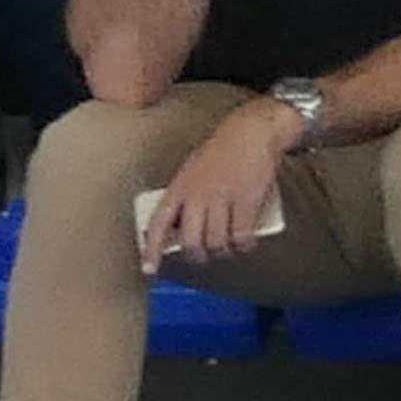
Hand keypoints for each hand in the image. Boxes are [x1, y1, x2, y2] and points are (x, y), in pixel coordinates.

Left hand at [141, 96, 299, 269]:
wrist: (251, 131)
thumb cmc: (221, 151)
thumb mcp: (192, 171)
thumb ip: (186, 198)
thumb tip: (182, 229)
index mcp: (179, 188)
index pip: (159, 225)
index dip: (152, 250)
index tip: (149, 270)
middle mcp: (197, 195)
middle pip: (191, 243)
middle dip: (198, 256)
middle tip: (206, 256)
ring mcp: (222, 198)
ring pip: (217, 243)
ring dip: (224, 252)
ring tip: (230, 247)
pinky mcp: (246, 200)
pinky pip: (241, 236)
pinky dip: (245, 245)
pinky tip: (247, 243)